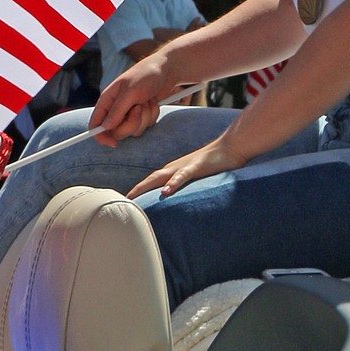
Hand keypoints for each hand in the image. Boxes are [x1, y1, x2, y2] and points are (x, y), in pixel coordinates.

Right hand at [90, 54, 175, 146]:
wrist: (165, 71)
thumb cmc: (145, 75)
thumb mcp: (130, 91)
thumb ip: (117, 110)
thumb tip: (105, 127)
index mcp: (107, 101)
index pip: (95, 125)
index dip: (101, 137)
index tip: (114, 143)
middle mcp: (116, 110)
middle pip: (117, 132)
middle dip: (132, 123)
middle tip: (138, 108)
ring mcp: (129, 114)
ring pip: (134, 130)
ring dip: (145, 116)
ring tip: (147, 100)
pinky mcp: (142, 116)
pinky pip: (147, 125)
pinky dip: (152, 114)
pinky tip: (153, 101)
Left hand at [128, 130, 243, 200]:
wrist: (229, 148)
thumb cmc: (213, 164)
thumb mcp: (195, 177)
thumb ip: (184, 186)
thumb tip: (175, 199)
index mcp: (172, 171)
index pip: (150, 182)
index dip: (137, 191)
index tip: (124, 202)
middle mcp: (174, 168)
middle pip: (150, 179)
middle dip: (135, 190)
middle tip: (120, 201)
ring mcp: (184, 166)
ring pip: (161, 177)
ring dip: (146, 186)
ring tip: (133, 197)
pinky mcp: (196, 167)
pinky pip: (182, 176)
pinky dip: (173, 183)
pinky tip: (165, 191)